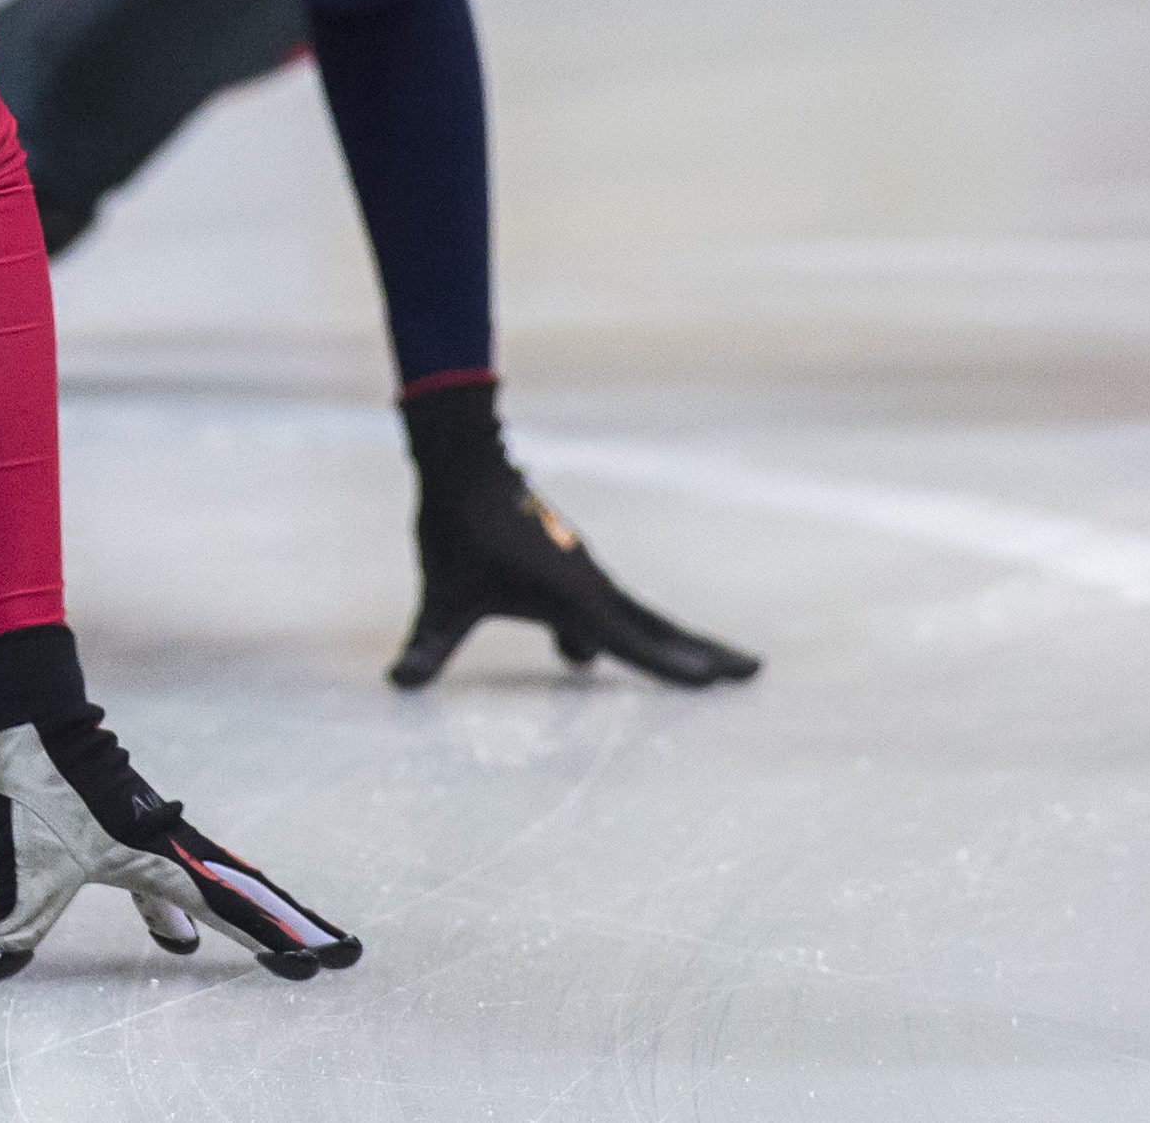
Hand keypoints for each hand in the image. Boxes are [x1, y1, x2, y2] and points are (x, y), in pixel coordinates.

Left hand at [0, 623, 355, 982]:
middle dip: (297, 927)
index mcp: (156, 859)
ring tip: (303, 946)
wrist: (34, 721)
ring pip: (230, 885)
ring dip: (267, 914)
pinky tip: (183, 939)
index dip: (269, 941)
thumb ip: (17, 920)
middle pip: (251, 896)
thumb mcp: (24, 864)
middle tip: (346, 955)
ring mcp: (164, 839)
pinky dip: (210, 905)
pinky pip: (193, 877)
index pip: (227, 911)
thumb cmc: (36, 788)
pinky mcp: (143, 834)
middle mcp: (173, 848)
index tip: (312, 965)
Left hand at [389, 380, 759, 688]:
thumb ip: (427, 645)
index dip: (672, 667)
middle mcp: (590, 586)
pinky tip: (595, 652)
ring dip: (676, 642)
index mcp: (572, 598)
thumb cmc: (456, 532)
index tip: (714, 683)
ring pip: (639, 617)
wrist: (465, 465)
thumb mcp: (442, 597)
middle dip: (703, 653)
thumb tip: (396, 684)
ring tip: (713, 668)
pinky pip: (614, 607)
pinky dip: (636, 629)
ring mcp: (584, 575)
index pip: (632, 643)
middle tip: (753, 672)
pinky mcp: (570, 568)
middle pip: (658, 628)